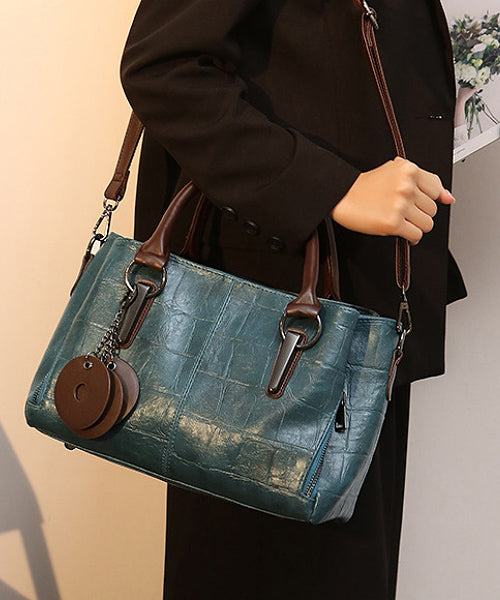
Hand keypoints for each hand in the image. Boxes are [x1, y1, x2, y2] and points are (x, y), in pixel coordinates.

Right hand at [331, 156, 455, 244]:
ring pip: (427, 224)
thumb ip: (425, 182)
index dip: (427, 198)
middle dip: (419, 213)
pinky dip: (410, 237)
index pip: (436, 188)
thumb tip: (448, 197)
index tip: (418, 202)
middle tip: (404, 212)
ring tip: (403, 222)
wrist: (341, 195)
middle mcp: (406, 186)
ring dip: (416, 226)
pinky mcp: (393, 223)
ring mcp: (400, 205)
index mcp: (409, 169)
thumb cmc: (366, 186)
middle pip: (432, 209)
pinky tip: (401, 231)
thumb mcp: (395, 172)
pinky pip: (415, 235)